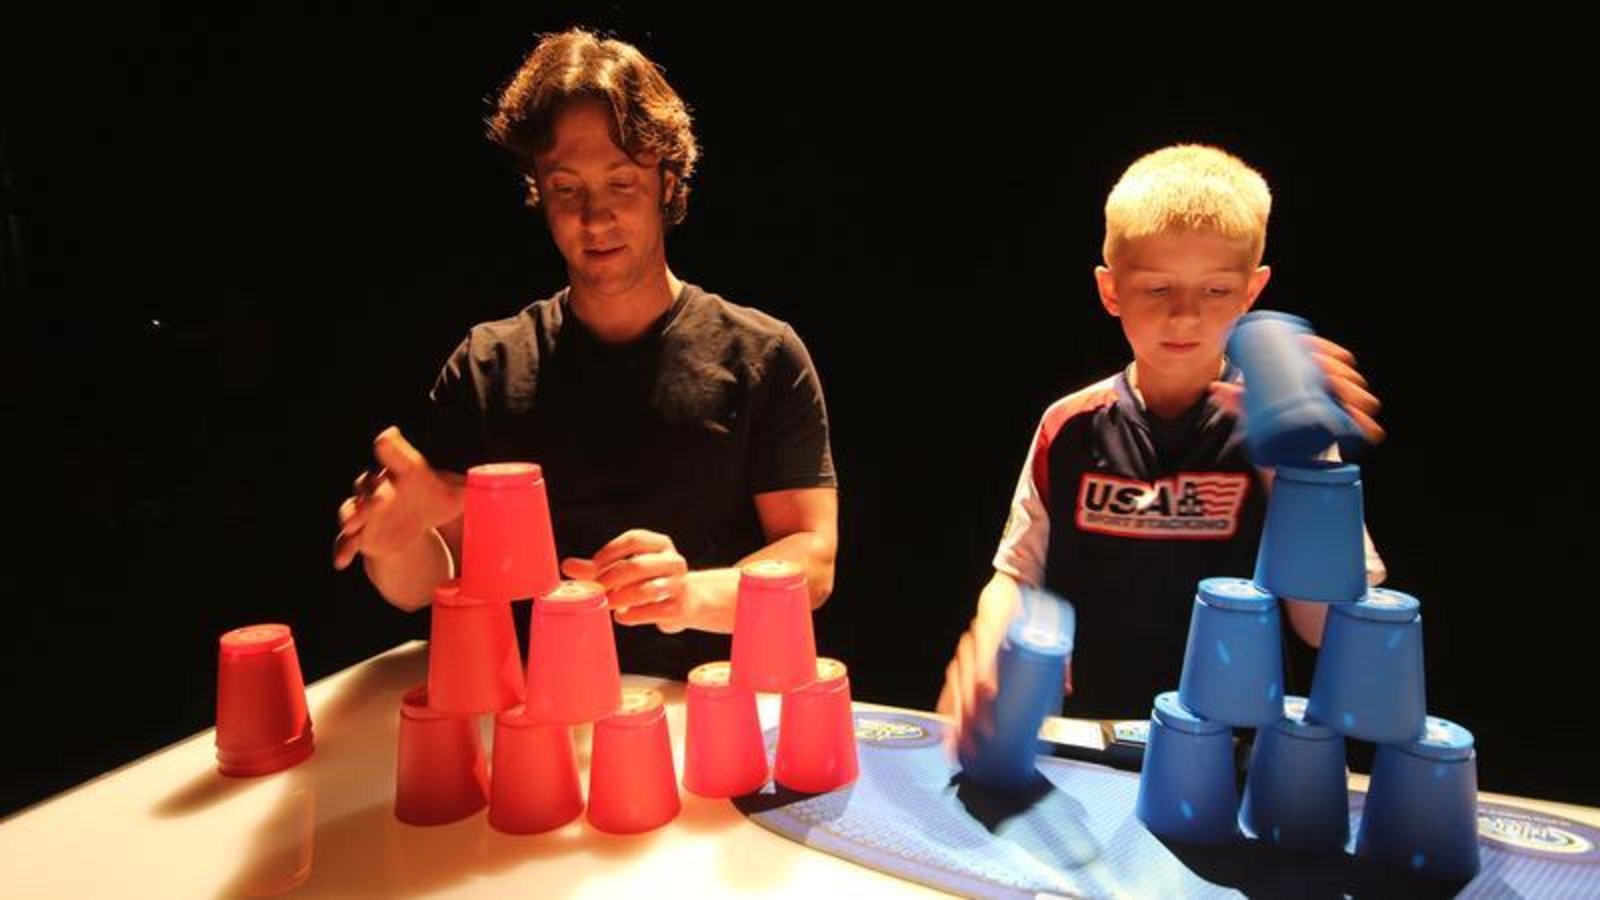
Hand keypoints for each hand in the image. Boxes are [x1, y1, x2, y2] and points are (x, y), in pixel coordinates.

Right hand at [332, 426, 463, 569]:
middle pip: (372, 485)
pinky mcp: (362, 532)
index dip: (392, 447)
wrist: (416, 521)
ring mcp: (368, 510)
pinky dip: (342, 548)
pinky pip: (346, 539)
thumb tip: (513, 483)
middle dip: (374, 493)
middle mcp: (383, 487)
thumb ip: (473, 489)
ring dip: (352, 515)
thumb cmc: (436, 500)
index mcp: (406, 473)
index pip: (398, 456)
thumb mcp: (457, 496)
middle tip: (381, 501)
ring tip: (353, 525)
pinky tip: (341, 562)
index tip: (386, 438)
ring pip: (353, 508)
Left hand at [562, 529, 723, 633]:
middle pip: (637, 565)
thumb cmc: (649, 581)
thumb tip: (567, 566)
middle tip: (595, 590)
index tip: (591, 567)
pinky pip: (650, 612)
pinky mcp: (679, 608)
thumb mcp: (627, 569)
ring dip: (619, 598)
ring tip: (606, 604)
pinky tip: (622, 616)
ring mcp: (679, 585)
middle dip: (610, 579)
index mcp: (660, 544)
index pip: (634, 540)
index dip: (609, 553)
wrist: (689, 602)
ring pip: (645, 590)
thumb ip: (596, 568)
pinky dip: (631, 615)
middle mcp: (673, 561)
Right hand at [937, 613, 1073, 759]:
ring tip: (964, 744)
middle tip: (982, 739)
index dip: (985, 681)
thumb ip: (1056, 658)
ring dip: (958, 719)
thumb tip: (1066, 690)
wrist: (1006, 591)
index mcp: (992, 631)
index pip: (984, 660)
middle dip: (971, 714)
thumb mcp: (1042, 629)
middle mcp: (974, 643)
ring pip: (956, 689)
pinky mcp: (960, 663)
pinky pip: (949, 689)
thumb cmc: (1023, 612)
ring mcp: (965, 654)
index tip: (991, 700)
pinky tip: (949, 730)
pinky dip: (947, 710)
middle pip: (968, 683)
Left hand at [1210, 333, 1384, 443]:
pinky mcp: (1346, 434)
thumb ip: (1237, 401)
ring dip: (1357, 397)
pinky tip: (1370, 430)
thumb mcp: (1253, 410)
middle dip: (1340, 373)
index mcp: (1321, 378)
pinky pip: (1364, 432)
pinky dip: (1368, 432)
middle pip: (1347, 377)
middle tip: (1321, 374)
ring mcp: (1343, 412)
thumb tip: (1213, 388)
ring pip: (1359, 399)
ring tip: (1342, 397)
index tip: (1313, 352)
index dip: (1329, 352)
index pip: (1334, 358)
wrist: (1281, 454)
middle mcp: (1337, 393)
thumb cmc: (1269, 423)